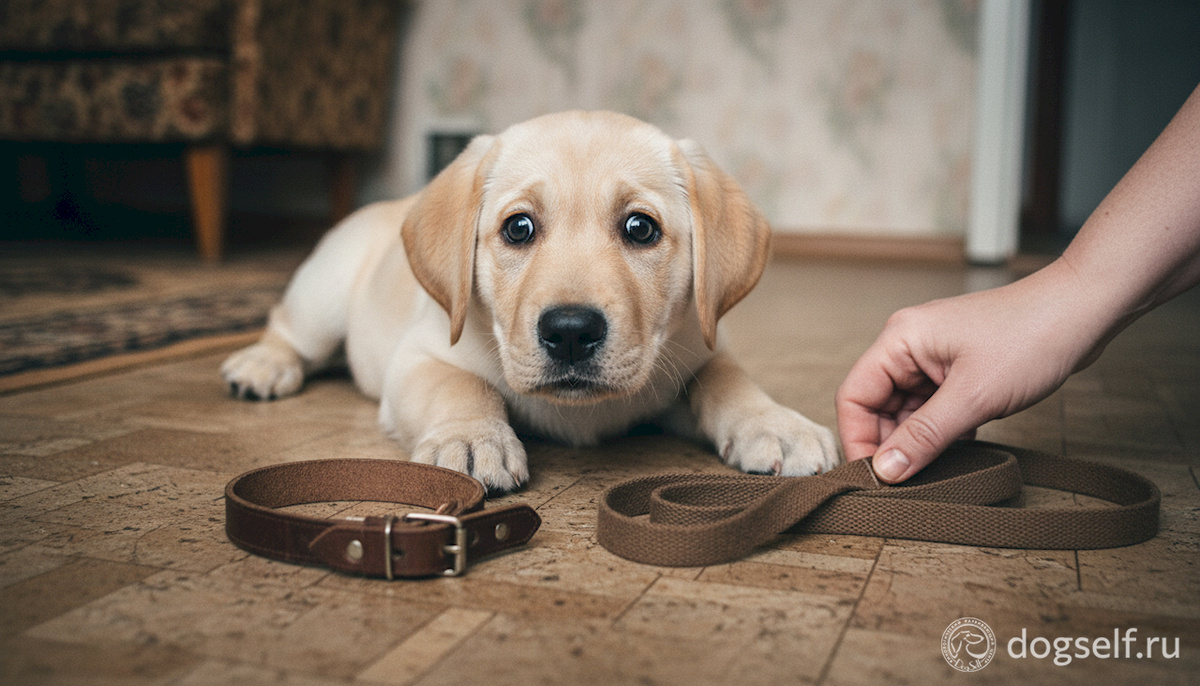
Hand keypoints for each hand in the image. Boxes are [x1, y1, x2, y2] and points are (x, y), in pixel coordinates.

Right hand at [835, 262, 1103, 482]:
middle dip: (889, 444)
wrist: (1085, 309)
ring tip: (934, 471)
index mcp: (900, 340)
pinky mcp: (959, 370)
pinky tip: (954, 455)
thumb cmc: (1033, 336)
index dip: (858, 439)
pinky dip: (939, 433)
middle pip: (877, 406)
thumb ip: (924, 437)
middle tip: (906, 483)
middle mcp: (910, 346)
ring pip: (906, 411)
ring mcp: (935, 358)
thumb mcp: (974, 397)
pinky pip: (933, 408)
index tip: (873, 477)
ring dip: (917, 441)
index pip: (854, 396)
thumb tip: (885, 470)